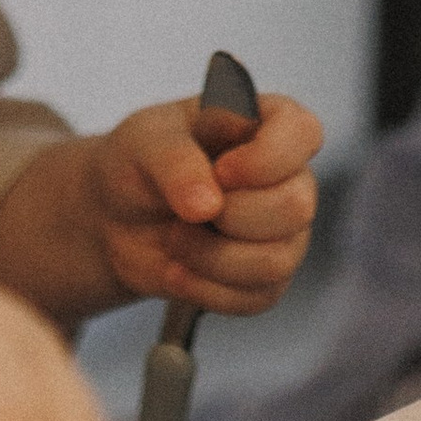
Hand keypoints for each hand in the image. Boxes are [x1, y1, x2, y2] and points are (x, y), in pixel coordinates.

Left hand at [83, 87, 323, 314]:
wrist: (116, 217)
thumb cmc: (139, 163)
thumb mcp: (143, 143)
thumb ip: (175, 162)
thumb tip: (208, 205)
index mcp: (267, 124)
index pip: (303, 133)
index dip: (266, 159)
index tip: (219, 171)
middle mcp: (287, 177)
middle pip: (297, 206)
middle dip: (230, 216)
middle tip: (185, 210)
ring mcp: (283, 232)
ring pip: (277, 260)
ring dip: (212, 257)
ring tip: (176, 241)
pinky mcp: (266, 279)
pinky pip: (256, 297)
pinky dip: (207, 289)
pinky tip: (179, 270)